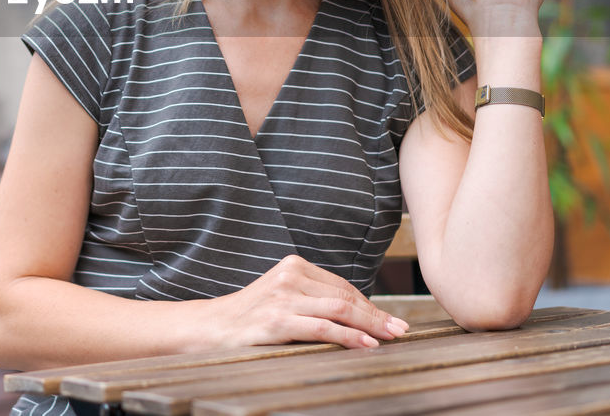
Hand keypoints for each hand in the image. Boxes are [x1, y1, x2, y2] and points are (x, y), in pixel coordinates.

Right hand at [208, 255, 407, 348]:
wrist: (209, 328)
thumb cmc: (248, 317)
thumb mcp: (280, 297)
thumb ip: (311, 298)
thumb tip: (355, 314)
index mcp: (293, 266)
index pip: (342, 286)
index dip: (369, 305)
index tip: (389, 319)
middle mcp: (290, 277)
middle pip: (345, 296)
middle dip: (376, 314)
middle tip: (399, 329)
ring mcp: (283, 298)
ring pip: (339, 309)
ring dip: (370, 325)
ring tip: (390, 337)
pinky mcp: (277, 321)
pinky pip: (322, 328)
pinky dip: (348, 336)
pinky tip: (365, 344)